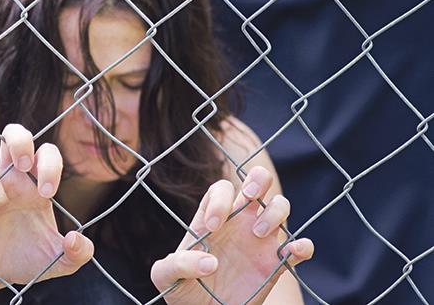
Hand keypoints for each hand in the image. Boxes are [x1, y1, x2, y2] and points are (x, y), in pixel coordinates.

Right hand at [0, 124, 93, 295]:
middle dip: (19, 142)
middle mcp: (9, 182)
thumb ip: (78, 254)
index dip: (50, 164)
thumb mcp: (60, 262)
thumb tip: (76, 239)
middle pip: (12, 135)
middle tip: (24, 166)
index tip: (48, 193)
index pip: (45, 152)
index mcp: (34, 186)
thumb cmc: (27, 258)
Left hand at [150, 166, 313, 304]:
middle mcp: (239, 222)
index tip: (212, 228)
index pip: (221, 189)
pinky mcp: (275, 264)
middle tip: (249, 197)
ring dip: (275, 211)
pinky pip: (298, 247)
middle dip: (257, 179)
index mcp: (212, 218)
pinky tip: (293, 251)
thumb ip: (176, 264)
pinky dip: (302, 246)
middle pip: (256, 181)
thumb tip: (209, 262)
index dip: (219, 200)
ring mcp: (260, 240)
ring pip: (280, 205)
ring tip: (258, 233)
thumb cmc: (182, 290)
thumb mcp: (165, 276)